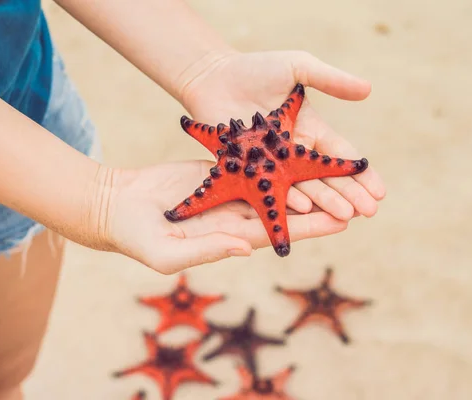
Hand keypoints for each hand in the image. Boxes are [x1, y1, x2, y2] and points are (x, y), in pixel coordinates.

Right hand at [102, 162, 349, 273]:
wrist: (118, 206)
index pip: (278, 233)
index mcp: (228, 237)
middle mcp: (235, 215)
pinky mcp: (217, 170)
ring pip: (272, 184)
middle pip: (284, 209)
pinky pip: (250, 162)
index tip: (341, 222)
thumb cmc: (138, 237)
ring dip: (301, 180)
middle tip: (352, 197)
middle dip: (317, 204)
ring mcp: (227, 191)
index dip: (310, 229)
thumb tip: (243, 248)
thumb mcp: (169, 252)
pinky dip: (272, 157)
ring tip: (333, 170)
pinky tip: (295, 148)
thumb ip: (206, 250)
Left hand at [179, 50, 385, 220]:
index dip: (360, 173)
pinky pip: (269, 187)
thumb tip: (368, 90)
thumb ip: (330, 79)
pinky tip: (305, 209)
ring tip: (344, 216)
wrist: (212, 77)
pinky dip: (288, 198)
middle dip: (348, 194)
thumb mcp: (298, 67)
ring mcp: (271, 165)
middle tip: (367, 211)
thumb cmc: (255, 70)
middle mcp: (293, 153)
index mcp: (310, 131)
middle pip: (325, 177)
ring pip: (302, 187)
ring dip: (324, 201)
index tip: (379, 191)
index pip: (340, 156)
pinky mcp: (248, 170)